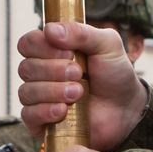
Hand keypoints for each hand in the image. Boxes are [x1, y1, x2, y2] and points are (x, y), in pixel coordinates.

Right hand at [18, 20, 148, 151]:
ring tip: (78, 93)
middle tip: (79, 73)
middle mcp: (41, 73)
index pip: (28, 43)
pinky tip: (63, 111)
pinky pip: (28, 115)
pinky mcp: (42, 121)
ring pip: (26, 92)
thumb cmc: (115, 73)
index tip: (68, 53)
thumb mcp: (107, 44)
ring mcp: (40, 98)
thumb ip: (81, 33)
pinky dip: (45, 111)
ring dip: (53, 91)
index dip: (43, 47)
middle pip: (26, 67)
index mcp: (51, 50)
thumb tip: (50, 29)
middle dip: (53, 70)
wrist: (126, 107)